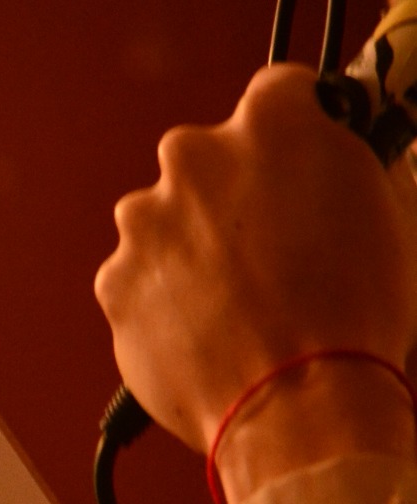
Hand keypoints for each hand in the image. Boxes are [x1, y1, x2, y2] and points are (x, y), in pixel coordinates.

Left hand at [94, 64, 416, 457]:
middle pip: (205, 163)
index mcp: (272, 122)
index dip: (291, 133)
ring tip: (235, 309)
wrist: (300, 408)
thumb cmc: (356, 318)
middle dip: (228, 200)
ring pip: (163, 226)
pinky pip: (137, 284)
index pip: (278, 95)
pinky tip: (205, 337)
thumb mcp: (388, 212)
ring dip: (188, 254)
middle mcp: (195, 157)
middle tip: (268, 256)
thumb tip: (328, 162)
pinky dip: (162, 305)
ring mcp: (145, 222)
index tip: (294, 162)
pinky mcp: (115, 283)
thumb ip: (340, 167)